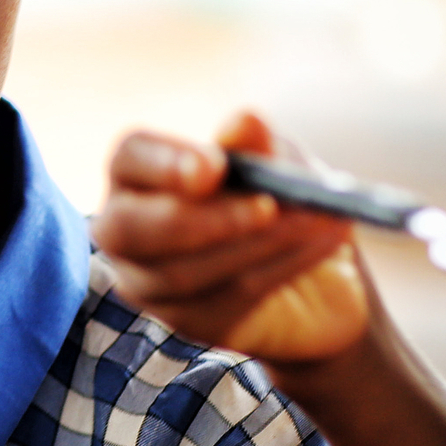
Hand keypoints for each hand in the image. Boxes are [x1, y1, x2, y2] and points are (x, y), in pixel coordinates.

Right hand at [94, 110, 369, 363]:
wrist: (318, 272)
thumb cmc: (279, 199)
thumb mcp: (276, 160)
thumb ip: (256, 144)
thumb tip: (245, 122)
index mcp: (139, 175)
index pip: (129, 160)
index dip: (164, 163)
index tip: (214, 167)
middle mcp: (127, 230)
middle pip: (130, 229)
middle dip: (203, 218)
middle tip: (268, 206)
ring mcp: (150, 283)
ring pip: (182, 272)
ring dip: (258, 244)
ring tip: (317, 219)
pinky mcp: (188, 322)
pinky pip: (225, 299)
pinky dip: (280, 268)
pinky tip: (319, 244)